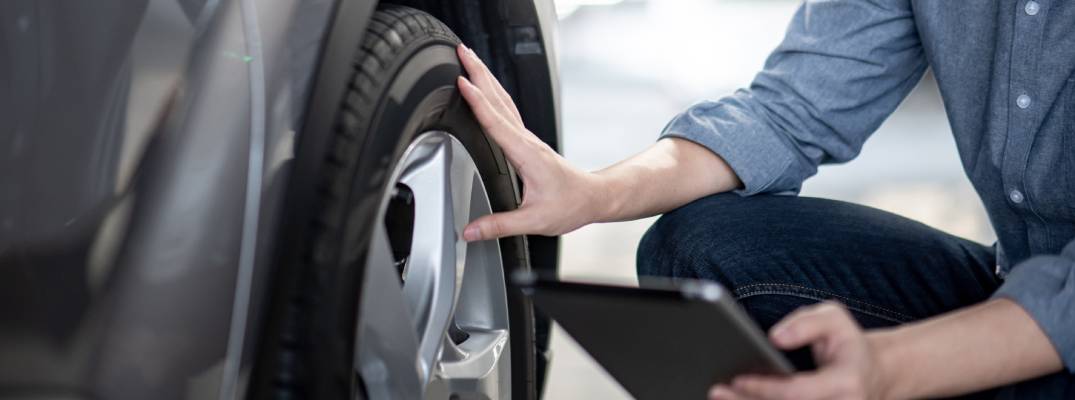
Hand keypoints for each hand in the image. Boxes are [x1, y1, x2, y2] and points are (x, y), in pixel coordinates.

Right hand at [455, 44, 606, 240]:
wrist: (592, 197)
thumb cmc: (569, 205)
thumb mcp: (534, 221)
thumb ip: (499, 225)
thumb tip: (469, 231)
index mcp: (526, 154)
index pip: (496, 122)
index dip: (477, 102)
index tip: (462, 82)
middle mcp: (526, 140)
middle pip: (499, 99)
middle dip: (479, 72)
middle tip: (461, 50)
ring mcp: (527, 138)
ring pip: (503, 100)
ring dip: (486, 77)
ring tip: (469, 59)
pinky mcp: (526, 141)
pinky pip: (506, 110)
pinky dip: (492, 94)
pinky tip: (485, 89)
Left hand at [709, 301, 889, 399]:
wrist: (873, 374)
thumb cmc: (847, 344)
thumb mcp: (834, 319)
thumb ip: (806, 323)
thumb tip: (775, 338)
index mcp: (846, 384)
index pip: (796, 391)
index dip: (764, 388)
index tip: (737, 379)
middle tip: (716, 392)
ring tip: (721, 398)